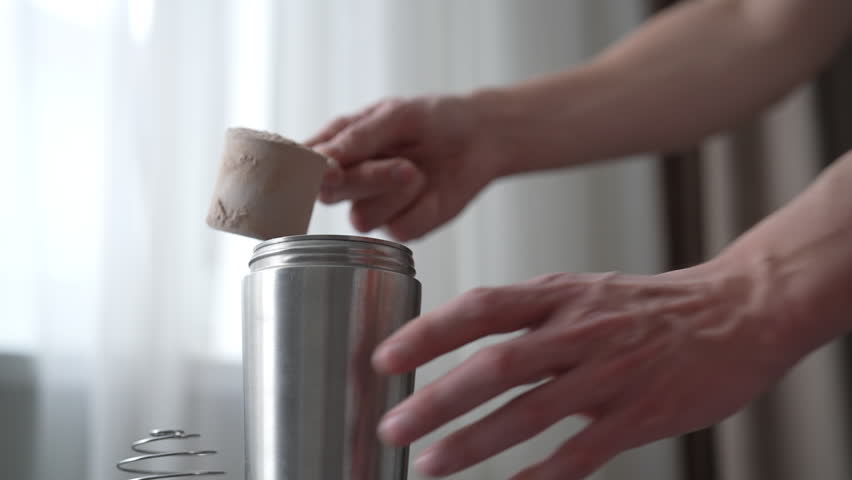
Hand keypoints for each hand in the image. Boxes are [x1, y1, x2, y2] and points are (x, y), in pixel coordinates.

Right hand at [306, 95, 508, 240]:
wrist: (479, 138)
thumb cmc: (433, 119)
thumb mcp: (396, 115)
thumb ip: (358, 137)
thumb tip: (322, 159)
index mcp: (336, 146)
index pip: (302, 164)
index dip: (306, 172)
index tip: (327, 170)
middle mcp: (348, 181)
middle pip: (328, 195)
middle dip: (366, 180)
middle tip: (404, 165)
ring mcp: (372, 206)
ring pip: (362, 218)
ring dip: (396, 194)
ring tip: (420, 170)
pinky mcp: (400, 227)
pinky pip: (399, 229)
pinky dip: (420, 209)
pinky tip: (432, 190)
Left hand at [372, 259, 797, 478]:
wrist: (737, 311)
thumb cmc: (651, 306)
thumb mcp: (584, 291)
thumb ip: (531, 314)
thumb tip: (471, 339)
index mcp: (558, 296)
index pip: (478, 308)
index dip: (426, 334)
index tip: (384, 359)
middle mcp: (578, 330)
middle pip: (494, 365)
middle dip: (436, 399)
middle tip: (392, 427)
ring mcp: (610, 372)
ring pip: (529, 413)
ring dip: (472, 443)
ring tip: (430, 464)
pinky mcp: (641, 413)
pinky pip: (580, 452)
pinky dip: (541, 474)